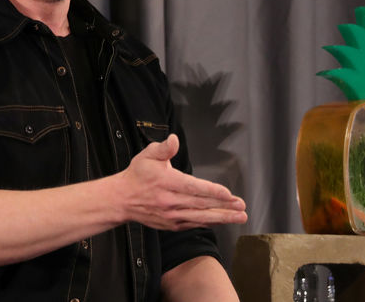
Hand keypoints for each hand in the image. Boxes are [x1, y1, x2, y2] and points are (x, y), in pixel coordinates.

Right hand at [115, 134, 246, 230]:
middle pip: (201, 204)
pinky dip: (209, 223)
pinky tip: (222, 220)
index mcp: (166, 182)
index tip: (228, 194)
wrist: (122, 200)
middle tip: (241, 206)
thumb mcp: (147, 156)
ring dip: (222, 217)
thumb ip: (163, 148)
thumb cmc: (137, 176)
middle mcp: (170, 201)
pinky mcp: (171, 225)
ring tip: (239, 217)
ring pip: (200, 217)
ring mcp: (171, 216)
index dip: (212, 191)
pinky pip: (194, 224)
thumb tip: (174, 140)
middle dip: (224, 206)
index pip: (193, 187)